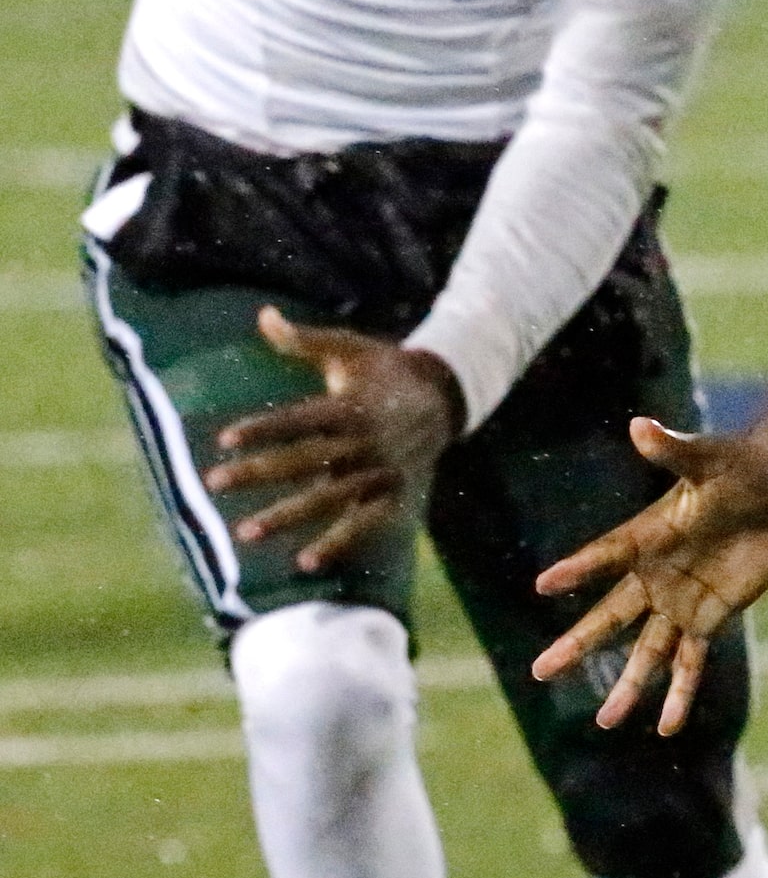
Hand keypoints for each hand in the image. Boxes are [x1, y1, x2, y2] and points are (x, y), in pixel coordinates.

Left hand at [203, 307, 462, 573]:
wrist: (445, 394)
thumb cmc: (384, 369)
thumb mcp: (348, 348)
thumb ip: (303, 339)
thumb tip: (263, 315)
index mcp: (351, 404)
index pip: (299, 419)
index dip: (263, 428)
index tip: (223, 439)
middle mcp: (365, 439)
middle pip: (304, 459)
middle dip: (258, 472)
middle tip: (213, 482)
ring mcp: (380, 468)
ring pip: (328, 496)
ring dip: (287, 515)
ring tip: (245, 532)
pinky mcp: (394, 491)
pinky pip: (365, 521)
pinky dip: (339, 542)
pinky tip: (306, 563)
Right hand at [533, 421, 767, 734]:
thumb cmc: (742, 466)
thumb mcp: (710, 457)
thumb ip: (674, 449)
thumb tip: (640, 424)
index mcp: (650, 534)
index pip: (607, 555)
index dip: (579, 568)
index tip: (542, 584)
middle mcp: (657, 574)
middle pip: (610, 615)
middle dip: (578, 644)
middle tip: (538, 671)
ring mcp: (681, 601)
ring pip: (647, 651)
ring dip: (628, 685)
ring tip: (604, 722)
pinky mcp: (710, 618)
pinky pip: (691, 662)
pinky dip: (680, 693)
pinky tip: (665, 726)